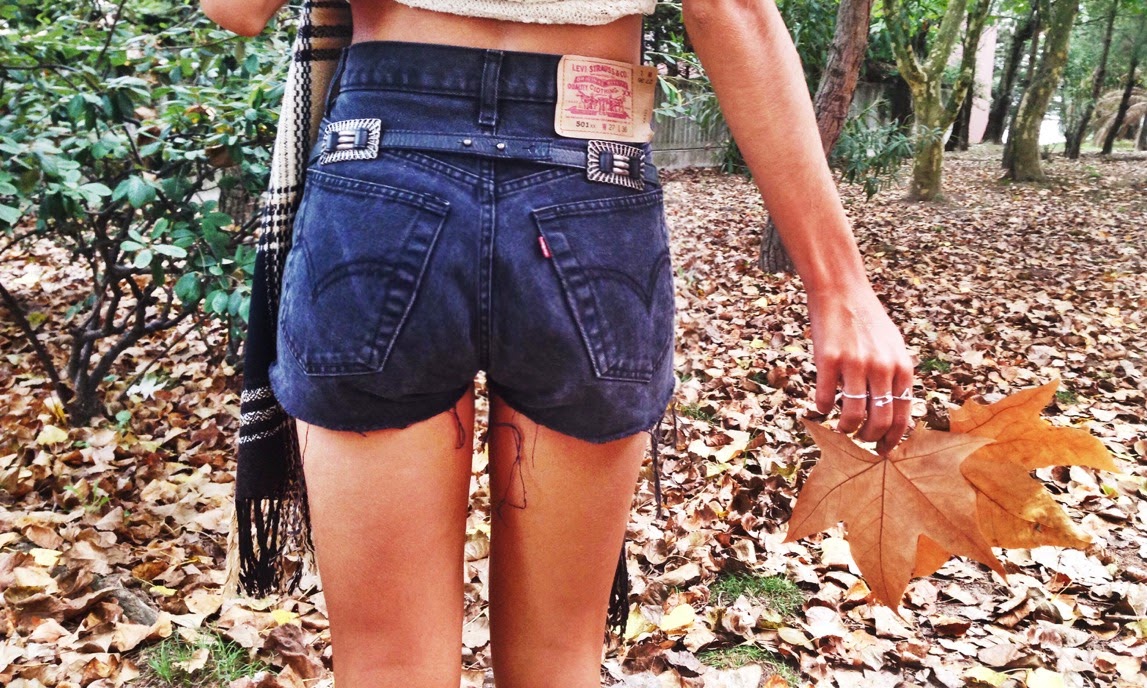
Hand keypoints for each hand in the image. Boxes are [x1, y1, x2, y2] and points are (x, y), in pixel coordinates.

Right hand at [807, 285, 913, 454]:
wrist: (841, 291)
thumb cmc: (867, 322)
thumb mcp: (893, 348)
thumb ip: (896, 377)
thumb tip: (893, 415)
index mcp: (901, 367)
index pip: (902, 416)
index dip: (891, 440)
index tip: (881, 450)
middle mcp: (882, 367)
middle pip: (880, 421)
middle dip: (868, 438)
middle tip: (859, 439)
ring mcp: (855, 363)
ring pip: (853, 415)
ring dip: (846, 428)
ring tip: (841, 427)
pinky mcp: (828, 359)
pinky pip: (825, 398)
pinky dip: (822, 408)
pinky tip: (821, 405)